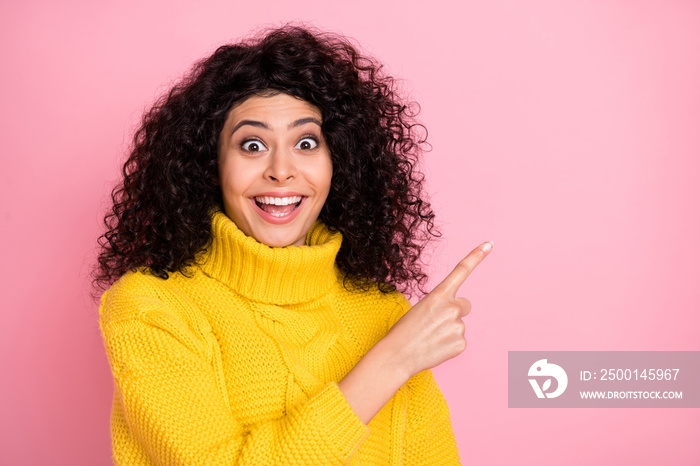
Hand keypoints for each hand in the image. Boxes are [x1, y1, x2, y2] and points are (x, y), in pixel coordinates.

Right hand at [385, 241, 492, 378]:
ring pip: (459, 325)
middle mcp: (452, 307)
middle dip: (454, 312)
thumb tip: (456, 316)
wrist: (398, 355)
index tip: (489, 244)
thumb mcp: (420, 309)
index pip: (461, 271)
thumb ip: (440, 305)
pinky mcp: (461, 344)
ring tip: (430, 338)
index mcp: (438, 294)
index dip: (476, 256)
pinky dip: (449, 345)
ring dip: (448, 330)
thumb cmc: (405, 331)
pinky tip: (436, 348)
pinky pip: (459, 341)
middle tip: (435, 324)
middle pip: (464, 305)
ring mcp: (458, 326)